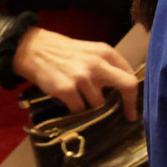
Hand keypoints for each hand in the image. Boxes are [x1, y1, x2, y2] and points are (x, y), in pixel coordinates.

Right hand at [13, 27, 139, 118]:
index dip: (133, 94)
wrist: (33, 50)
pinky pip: (80, 110)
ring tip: (83, 103)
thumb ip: (108, 65)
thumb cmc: (64, 53)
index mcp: (106, 53)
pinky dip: (77, 112)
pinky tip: (71, 106)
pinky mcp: (67, 90)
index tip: (132, 107)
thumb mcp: (91, 51)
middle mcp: (98, 64)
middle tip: (126, 116)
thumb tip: (125, 88)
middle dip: (129, 104)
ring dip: (93, 108)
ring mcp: (82, 77)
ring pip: (99, 104)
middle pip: (127, 86)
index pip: (130, 75)